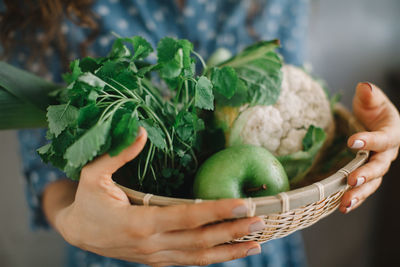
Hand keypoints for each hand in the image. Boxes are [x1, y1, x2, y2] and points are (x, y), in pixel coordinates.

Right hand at [46, 127, 262, 265]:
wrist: (78, 232)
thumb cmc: (88, 200)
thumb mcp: (93, 174)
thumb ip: (117, 154)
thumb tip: (142, 129)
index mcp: (139, 222)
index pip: (187, 217)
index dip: (217, 210)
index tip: (243, 204)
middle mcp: (152, 244)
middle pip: (200, 239)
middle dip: (232, 230)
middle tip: (261, 220)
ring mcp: (156, 256)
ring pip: (199, 257)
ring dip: (229, 250)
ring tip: (257, 243)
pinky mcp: (158, 261)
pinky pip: (190, 261)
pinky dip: (214, 258)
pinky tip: (232, 251)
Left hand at [340, 82, 399, 212]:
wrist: (372, 121)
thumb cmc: (372, 109)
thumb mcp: (371, 99)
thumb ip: (369, 95)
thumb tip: (364, 87)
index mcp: (391, 134)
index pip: (383, 139)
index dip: (370, 140)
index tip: (352, 141)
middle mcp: (386, 154)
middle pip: (379, 167)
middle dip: (366, 174)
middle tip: (352, 180)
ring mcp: (376, 167)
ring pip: (372, 184)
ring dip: (359, 194)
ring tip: (345, 203)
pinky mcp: (365, 176)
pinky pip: (362, 190)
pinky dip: (353, 199)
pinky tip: (341, 207)